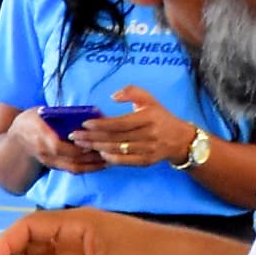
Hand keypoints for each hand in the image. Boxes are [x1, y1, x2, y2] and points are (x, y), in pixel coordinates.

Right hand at [19, 110, 105, 173]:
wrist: (16, 142)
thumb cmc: (30, 121)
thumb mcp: (39, 111)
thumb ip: (58, 113)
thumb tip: (85, 112)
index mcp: (40, 135)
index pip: (57, 145)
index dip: (76, 146)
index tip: (92, 141)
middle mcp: (45, 152)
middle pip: (71, 159)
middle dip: (91, 156)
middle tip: (109, 149)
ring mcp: (50, 162)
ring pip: (74, 168)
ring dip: (93, 164)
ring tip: (110, 158)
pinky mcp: (56, 167)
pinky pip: (74, 170)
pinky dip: (89, 168)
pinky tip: (102, 163)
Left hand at [82, 96, 208, 168]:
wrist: (180, 139)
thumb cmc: (160, 116)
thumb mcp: (149, 99)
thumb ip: (132, 92)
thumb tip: (113, 96)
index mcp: (149, 117)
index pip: (120, 123)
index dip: (101, 124)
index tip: (85, 123)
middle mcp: (149, 134)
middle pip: (115, 138)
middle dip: (92, 137)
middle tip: (75, 136)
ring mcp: (148, 150)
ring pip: (118, 150)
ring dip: (97, 148)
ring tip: (81, 145)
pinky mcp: (147, 162)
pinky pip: (125, 162)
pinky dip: (110, 159)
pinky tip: (98, 154)